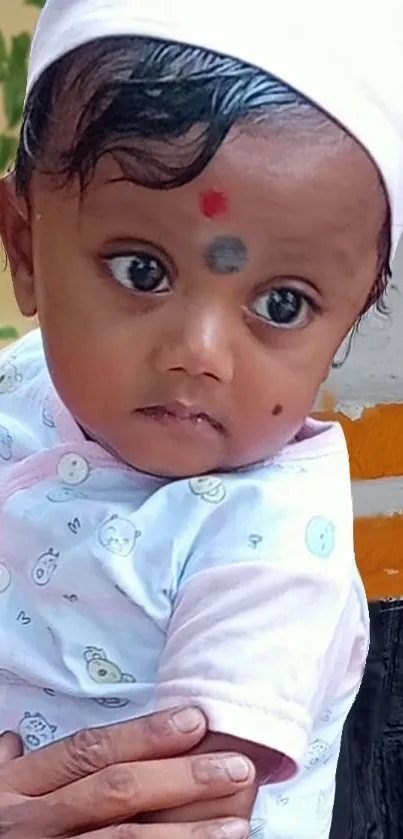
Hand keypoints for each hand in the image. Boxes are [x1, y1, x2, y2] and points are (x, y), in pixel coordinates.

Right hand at [0, 708, 252, 837]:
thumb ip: (6, 767)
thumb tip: (13, 741)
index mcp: (19, 789)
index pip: (89, 751)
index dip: (144, 734)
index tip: (195, 720)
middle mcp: (34, 823)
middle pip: (117, 791)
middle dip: (181, 778)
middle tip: (237, 768)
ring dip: (187, 834)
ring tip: (239, 826)